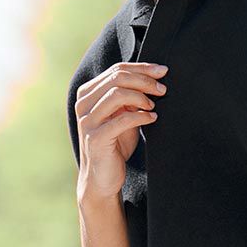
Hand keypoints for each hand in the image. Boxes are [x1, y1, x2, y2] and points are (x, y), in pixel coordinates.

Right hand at [75, 60, 167, 196]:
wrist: (102, 178)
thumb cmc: (115, 145)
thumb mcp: (123, 116)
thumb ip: (131, 98)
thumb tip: (154, 79)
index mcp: (88, 93)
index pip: (116, 69)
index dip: (142, 68)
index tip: (163, 71)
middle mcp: (83, 104)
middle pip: (117, 78)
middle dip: (144, 80)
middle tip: (162, 89)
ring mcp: (87, 120)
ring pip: (117, 94)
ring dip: (141, 97)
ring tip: (154, 106)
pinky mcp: (96, 138)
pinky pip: (122, 119)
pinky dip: (141, 116)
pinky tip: (152, 119)